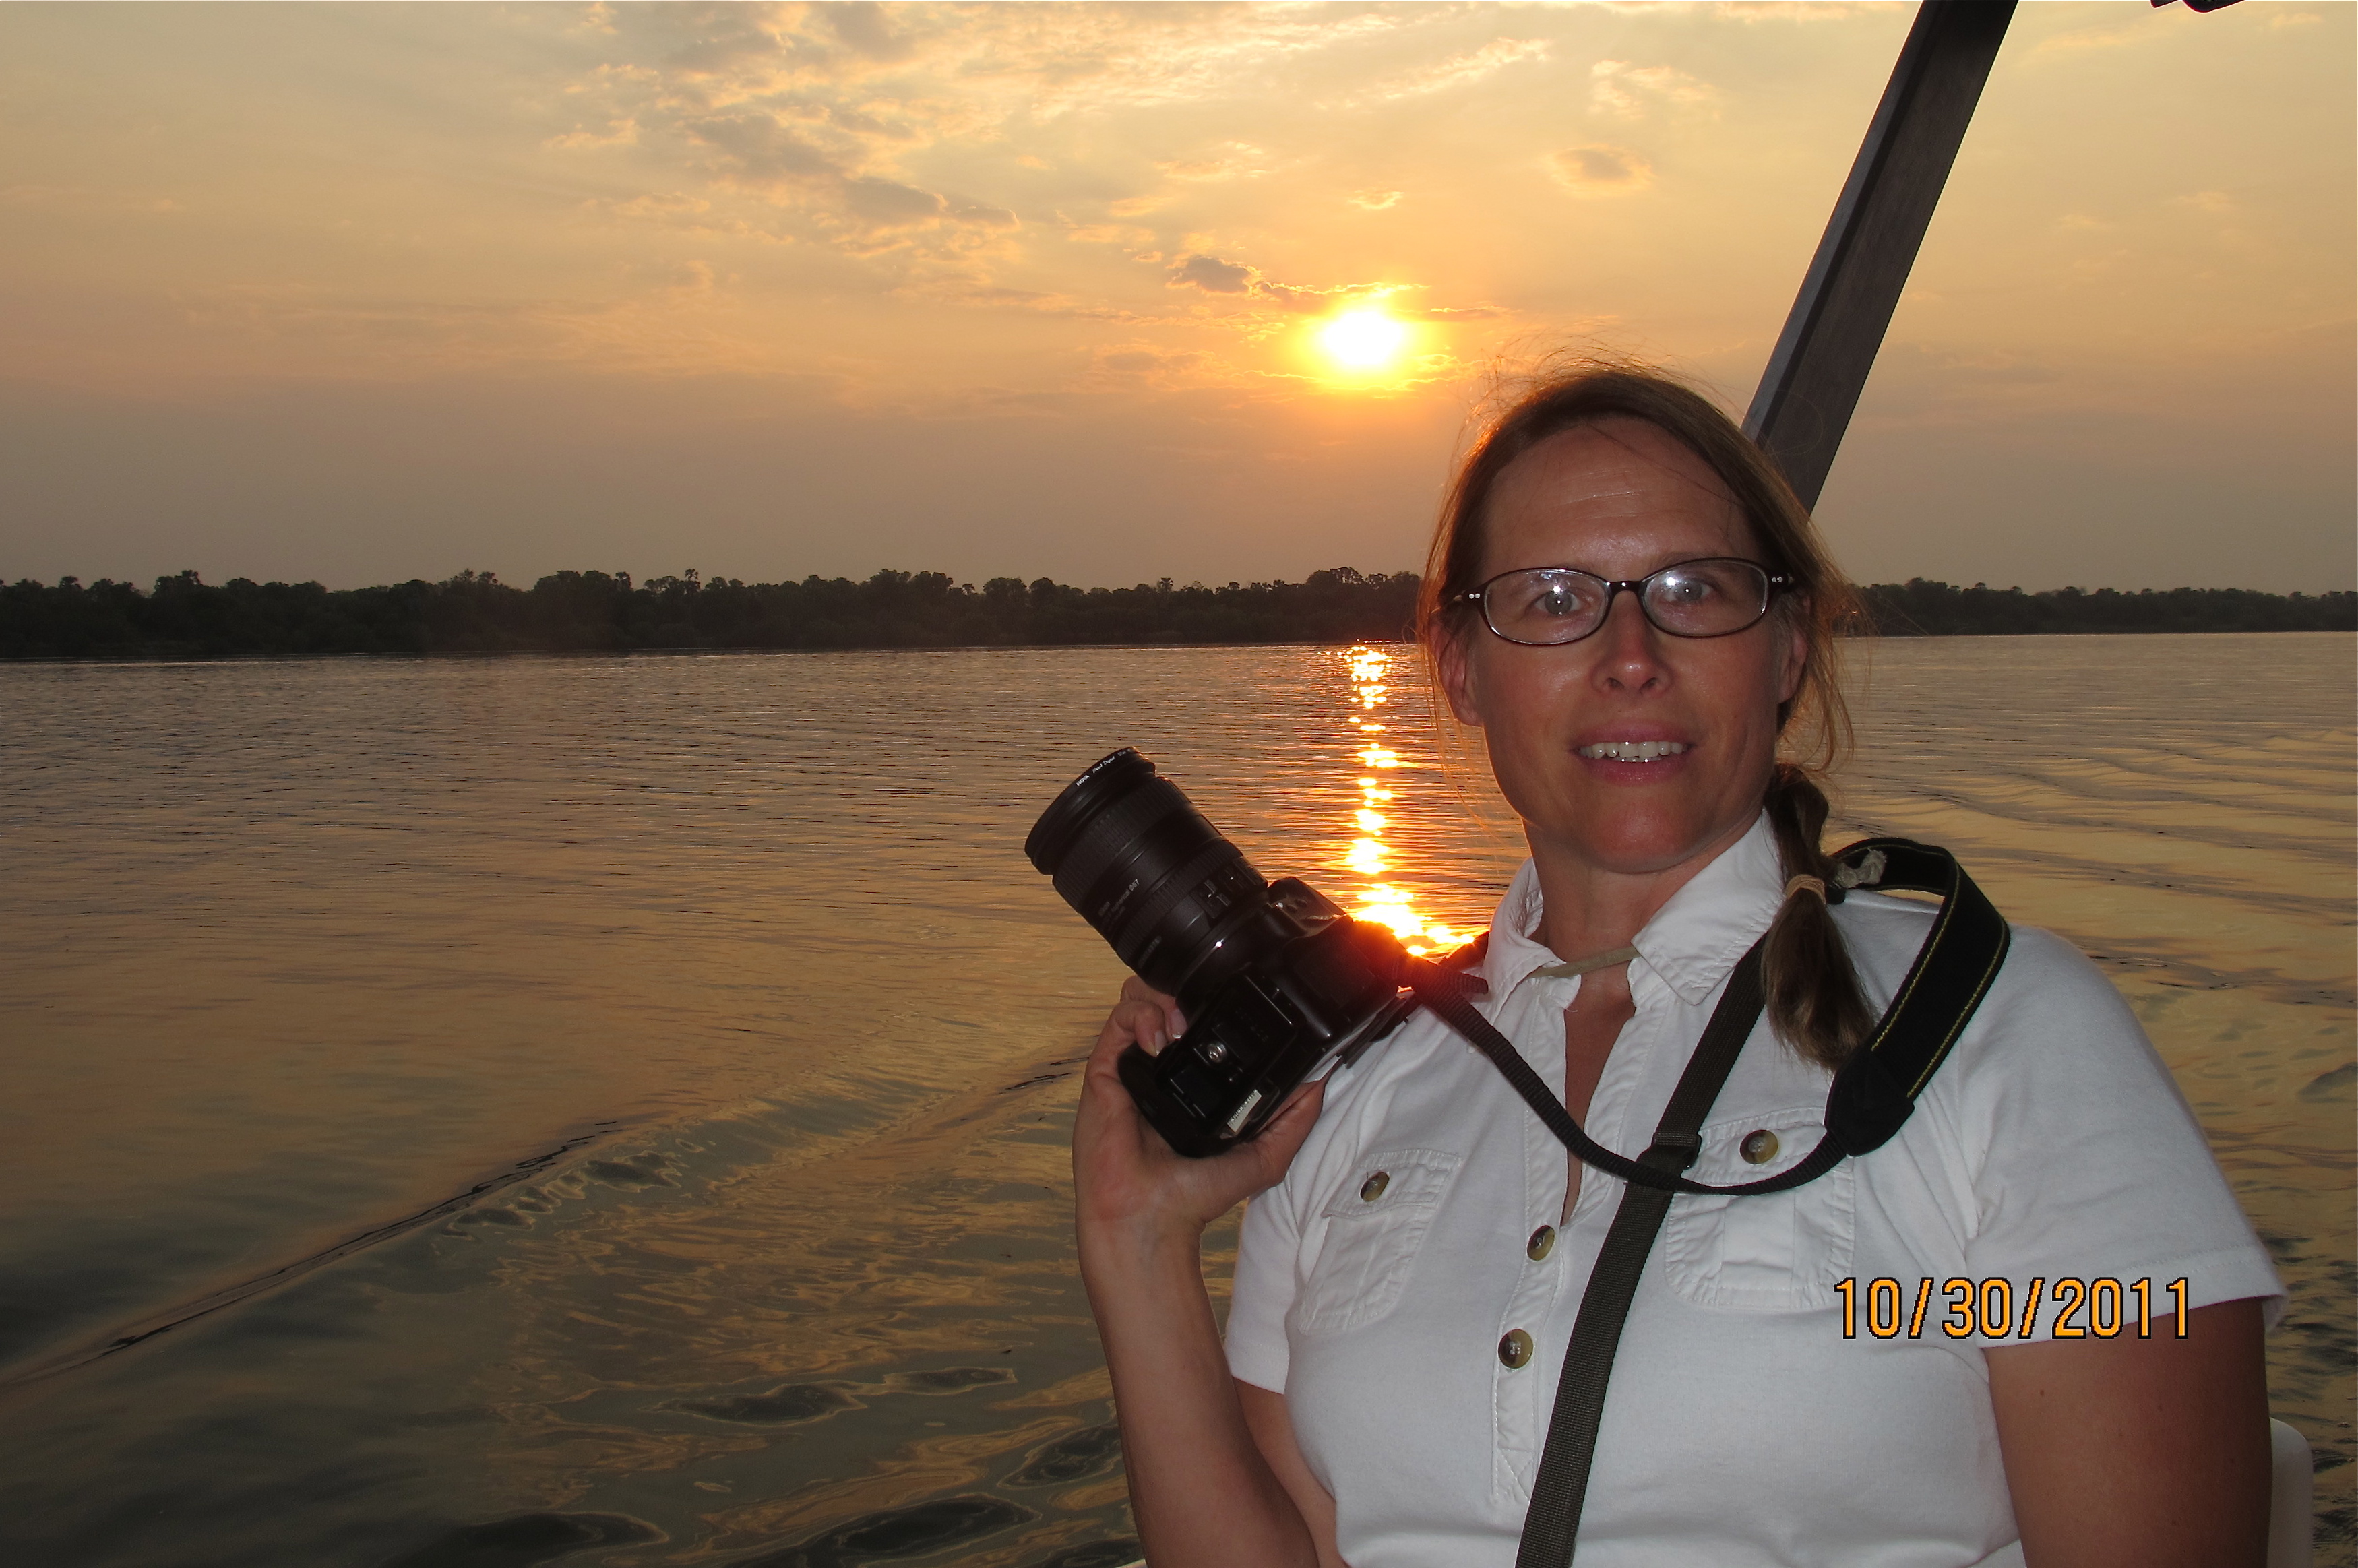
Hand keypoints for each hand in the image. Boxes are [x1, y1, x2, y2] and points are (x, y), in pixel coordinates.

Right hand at [1073, 975, 1324, 1249]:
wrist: (1151, 1217)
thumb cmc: (1194, 1196)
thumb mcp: (1265, 1156)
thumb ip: (1295, 1118)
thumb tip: (1322, 1078)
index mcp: (1192, 1080)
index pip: (1198, 1021)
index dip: (1213, 1003)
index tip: (1235, 1005)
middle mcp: (1160, 1068)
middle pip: (1166, 998)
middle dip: (1186, 990)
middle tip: (1204, 1013)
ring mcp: (1132, 1066)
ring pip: (1139, 998)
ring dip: (1163, 997)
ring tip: (1181, 1025)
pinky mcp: (1105, 1070)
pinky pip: (1118, 1020)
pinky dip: (1141, 1016)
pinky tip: (1160, 1040)